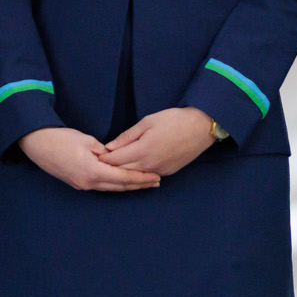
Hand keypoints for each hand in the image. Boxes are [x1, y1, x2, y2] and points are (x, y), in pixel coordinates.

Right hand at [19, 127, 161, 191]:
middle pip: (119, 186)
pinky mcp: (78, 183)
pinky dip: (115, 184)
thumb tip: (115, 158)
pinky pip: (102, 186)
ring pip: (111, 188)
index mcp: (93, 171)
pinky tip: (123, 181)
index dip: (140, 178)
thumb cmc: (62, 139)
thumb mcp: (87, 141)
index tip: (154, 177)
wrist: (38, 144)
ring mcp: (82, 185)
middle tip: (156, 182)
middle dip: (138, 184)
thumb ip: (105, 152)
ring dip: (128, 186)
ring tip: (144, 183)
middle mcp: (89, 183)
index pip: (122, 177)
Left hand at [101, 108, 216, 177]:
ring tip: (113, 168)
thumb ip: (127, 136)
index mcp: (142, 151)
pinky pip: (148, 175)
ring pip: (135, 176)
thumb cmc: (174, 120)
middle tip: (99, 164)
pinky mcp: (168, 172)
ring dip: (123, 172)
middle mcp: (149, 165)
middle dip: (110, 168)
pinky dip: (138, 173)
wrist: (201, 128)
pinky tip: (133, 169)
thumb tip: (110, 147)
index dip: (103, 159)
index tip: (95, 156)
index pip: (115, 160)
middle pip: (122, 171)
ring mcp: (159, 170)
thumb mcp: (148, 121)